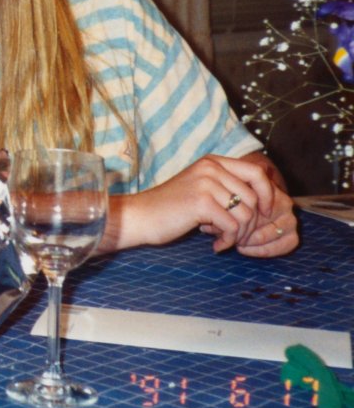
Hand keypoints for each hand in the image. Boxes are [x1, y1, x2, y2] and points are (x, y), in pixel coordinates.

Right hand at [114, 153, 291, 254]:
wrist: (140, 216)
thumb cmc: (170, 207)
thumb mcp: (200, 188)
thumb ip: (226, 187)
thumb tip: (263, 201)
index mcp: (212, 162)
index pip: (256, 173)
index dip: (267, 195)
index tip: (263, 214)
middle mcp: (210, 168)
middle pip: (254, 197)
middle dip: (252, 222)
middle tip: (238, 236)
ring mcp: (205, 183)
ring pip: (245, 214)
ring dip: (239, 234)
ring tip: (224, 240)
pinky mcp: (201, 202)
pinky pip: (232, 226)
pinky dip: (228, 240)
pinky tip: (215, 245)